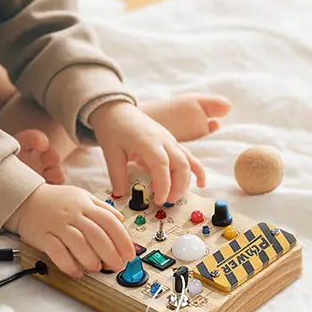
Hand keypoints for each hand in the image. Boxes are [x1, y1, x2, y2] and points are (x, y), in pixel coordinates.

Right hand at [5, 183, 136, 278]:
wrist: (25, 199)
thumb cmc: (56, 201)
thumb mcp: (81, 196)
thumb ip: (101, 207)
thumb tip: (120, 219)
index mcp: (84, 204)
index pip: (109, 221)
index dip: (122, 240)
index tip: (130, 254)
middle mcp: (72, 214)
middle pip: (96, 235)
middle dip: (111, 254)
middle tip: (117, 266)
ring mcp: (57, 225)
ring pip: (78, 243)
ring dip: (91, 259)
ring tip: (96, 268)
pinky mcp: (43, 236)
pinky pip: (57, 252)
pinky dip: (69, 265)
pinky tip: (77, 272)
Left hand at [89, 101, 205, 204]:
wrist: (116, 109)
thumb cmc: (112, 127)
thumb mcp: (110, 152)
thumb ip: (117, 174)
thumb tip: (120, 194)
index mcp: (148, 141)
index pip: (162, 165)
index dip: (163, 185)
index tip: (159, 200)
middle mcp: (163, 140)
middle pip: (181, 165)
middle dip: (178, 187)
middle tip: (166, 202)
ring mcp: (169, 139)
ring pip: (187, 162)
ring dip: (185, 181)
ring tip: (172, 197)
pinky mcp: (171, 141)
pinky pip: (188, 156)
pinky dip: (196, 170)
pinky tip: (201, 183)